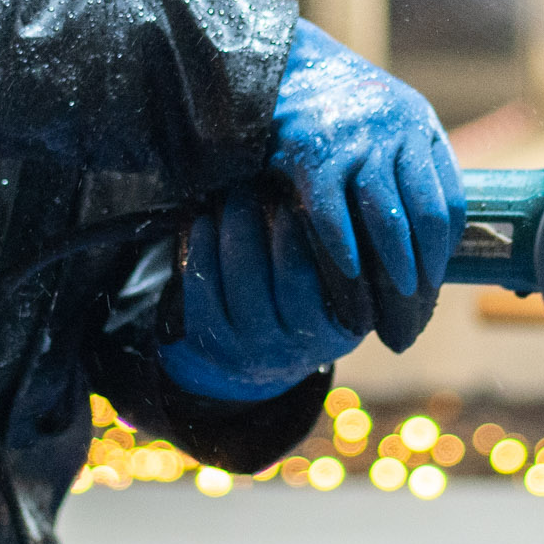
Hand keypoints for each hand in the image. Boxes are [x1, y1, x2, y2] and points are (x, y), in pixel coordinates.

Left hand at [155, 191, 363, 402]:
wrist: (273, 357)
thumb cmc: (315, 304)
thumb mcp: (342, 290)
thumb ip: (339, 255)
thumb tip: (332, 194)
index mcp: (331, 332)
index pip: (306, 275)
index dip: (294, 232)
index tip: (292, 195)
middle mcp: (289, 346)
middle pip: (268, 276)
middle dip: (257, 222)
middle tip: (255, 185)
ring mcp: (247, 348)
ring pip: (237, 282)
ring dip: (232, 231)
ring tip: (233, 196)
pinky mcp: (213, 343)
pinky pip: (201, 292)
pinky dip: (201, 252)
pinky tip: (203, 223)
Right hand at [268, 21, 465, 351]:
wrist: (276, 60)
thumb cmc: (329, 106)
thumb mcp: (382, 121)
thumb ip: (404, 164)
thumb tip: (425, 234)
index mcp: (418, 126)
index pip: (450, 199)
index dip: (446, 247)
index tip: (434, 278)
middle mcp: (395, 131)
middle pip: (426, 213)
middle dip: (424, 266)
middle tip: (415, 305)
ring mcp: (355, 140)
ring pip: (386, 215)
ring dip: (393, 264)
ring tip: (393, 297)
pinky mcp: (312, 151)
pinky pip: (332, 210)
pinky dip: (341, 246)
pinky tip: (347, 272)